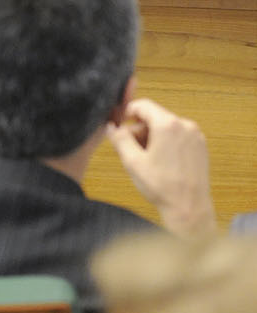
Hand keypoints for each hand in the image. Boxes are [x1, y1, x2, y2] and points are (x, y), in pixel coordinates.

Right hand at [107, 98, 214, 234]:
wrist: (188, 206)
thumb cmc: (163, 186)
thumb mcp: (132, 161)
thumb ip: (119, 139)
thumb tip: (111, 126)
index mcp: (168, 126)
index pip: (143, 105)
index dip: (127, 112)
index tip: (119, 123)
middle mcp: (185, 126)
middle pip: (155, 117)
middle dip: (139, 129)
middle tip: (130, 149)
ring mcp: (195, 136)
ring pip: (166, 127)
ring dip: (152, 137)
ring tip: (146, 159)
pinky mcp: (200, 146)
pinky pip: (178, 136)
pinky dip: (166, 143)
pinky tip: (160, 162)